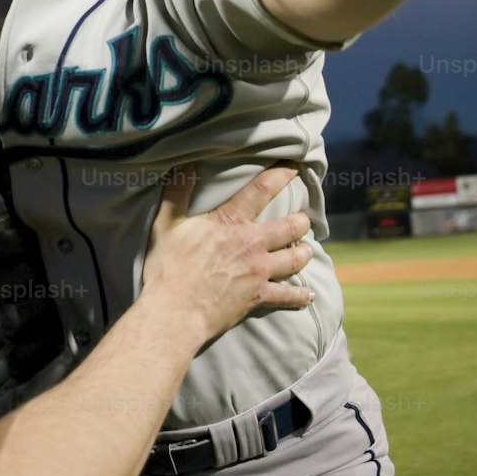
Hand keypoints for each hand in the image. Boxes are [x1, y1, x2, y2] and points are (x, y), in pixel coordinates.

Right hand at [143, 164, 314, 340]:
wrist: (175, 311)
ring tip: (307, 248)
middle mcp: (251, 244)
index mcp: (230, 222)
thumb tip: (185, 164)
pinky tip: (309, 295)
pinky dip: (300, 296)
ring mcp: (258, 271)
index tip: (294, 168)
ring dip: (304, 252)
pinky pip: (288, 296)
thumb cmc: (168, 267)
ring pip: (294, 258)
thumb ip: (178, 192)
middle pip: (289, 227)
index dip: (280, 176)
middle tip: (304, 218)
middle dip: (301, 221)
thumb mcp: (166, 224)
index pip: (261, 190)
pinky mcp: (259, 297)